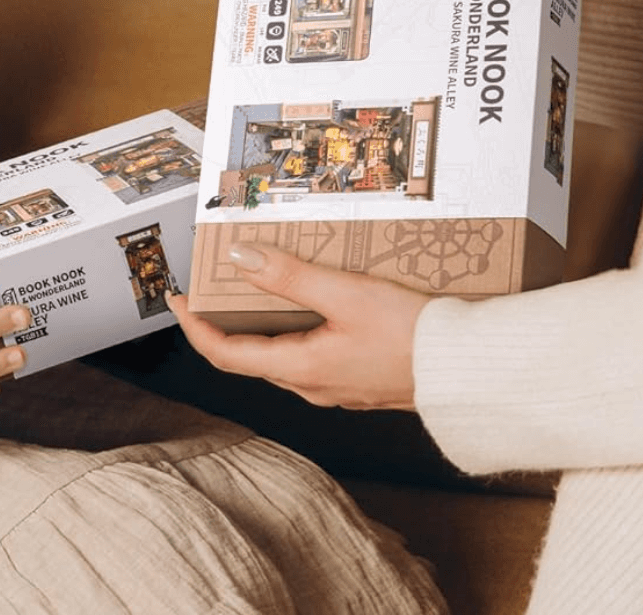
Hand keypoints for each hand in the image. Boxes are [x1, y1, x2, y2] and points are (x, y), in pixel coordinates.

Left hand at [168, 244, 429, 409]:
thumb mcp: (345, 294)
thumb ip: (289, 276)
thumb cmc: (411, 334)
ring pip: (281, 353)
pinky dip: (294, 326)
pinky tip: (309, 300)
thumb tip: (239, 258)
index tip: (177, 298)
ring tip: (256, 281)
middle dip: (224, 319)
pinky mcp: (356, 378)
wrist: (464, 368)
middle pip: (250, 354)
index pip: (225, 354)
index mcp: (301, 368)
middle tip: (212, 283)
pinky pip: (309, 352)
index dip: (194, 326)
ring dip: (261, 321)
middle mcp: (312, 384)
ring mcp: (334, 385)